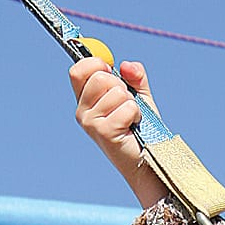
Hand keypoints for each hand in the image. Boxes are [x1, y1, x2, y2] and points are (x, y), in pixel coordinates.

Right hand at [69, 55, 166, 207]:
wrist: (146, 160)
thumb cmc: (140, 128)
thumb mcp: (138, 96)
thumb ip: (134, 76)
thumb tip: (127, 65)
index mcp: (85, 101)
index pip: (78, 70)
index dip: (96, 63)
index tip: (111, 70)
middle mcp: (83, 112)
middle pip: (99, 77)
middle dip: (121, 86)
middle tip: (127, 103)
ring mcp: (91, 123)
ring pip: (116, 91)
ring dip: (131, 103)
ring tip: (132, 118)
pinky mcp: (104, 132)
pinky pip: (126, 107)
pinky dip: (136, 113)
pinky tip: (134, 125)